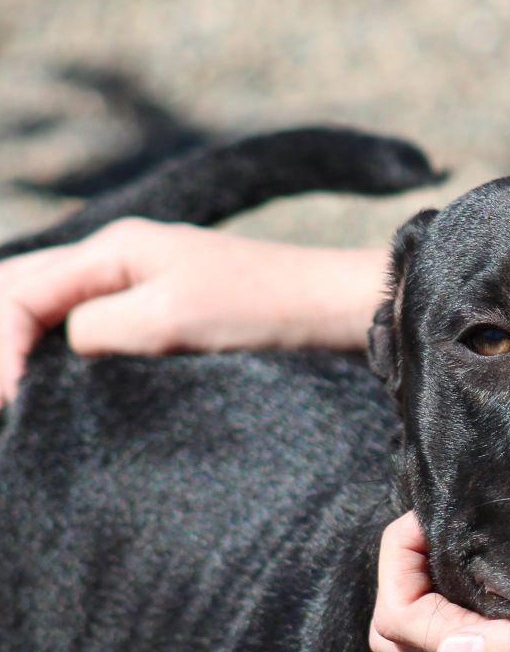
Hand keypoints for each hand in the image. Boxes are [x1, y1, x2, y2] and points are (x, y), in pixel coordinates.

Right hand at [0, 218, 387, 403]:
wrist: (333, 308)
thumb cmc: (263, 308)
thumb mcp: (172, 319)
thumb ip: (100, 329)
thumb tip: (64, 347)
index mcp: (114, 249)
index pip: (19, 291)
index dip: (0, 346)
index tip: (9, 400)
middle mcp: (120, 260)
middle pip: (26, 292)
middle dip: (2, 342)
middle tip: (7, 403)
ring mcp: (145, 285)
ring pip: (58, 312)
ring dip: (31, 348)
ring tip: (23, 399)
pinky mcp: (170, 314)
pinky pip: (98, 329)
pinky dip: (70, 354)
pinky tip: (69, 387)